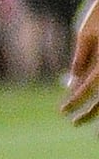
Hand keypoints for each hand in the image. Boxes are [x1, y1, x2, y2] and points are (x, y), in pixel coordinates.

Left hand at [65, 0, 98, 125]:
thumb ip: (80, 59)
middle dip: (90, 113)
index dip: (75, 102)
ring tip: (85, 115)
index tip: (63, 111)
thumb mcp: (85, 35)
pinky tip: (91, 95)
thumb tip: (71, 82)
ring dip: (98, 107)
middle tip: (74, 122)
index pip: (87, 89)